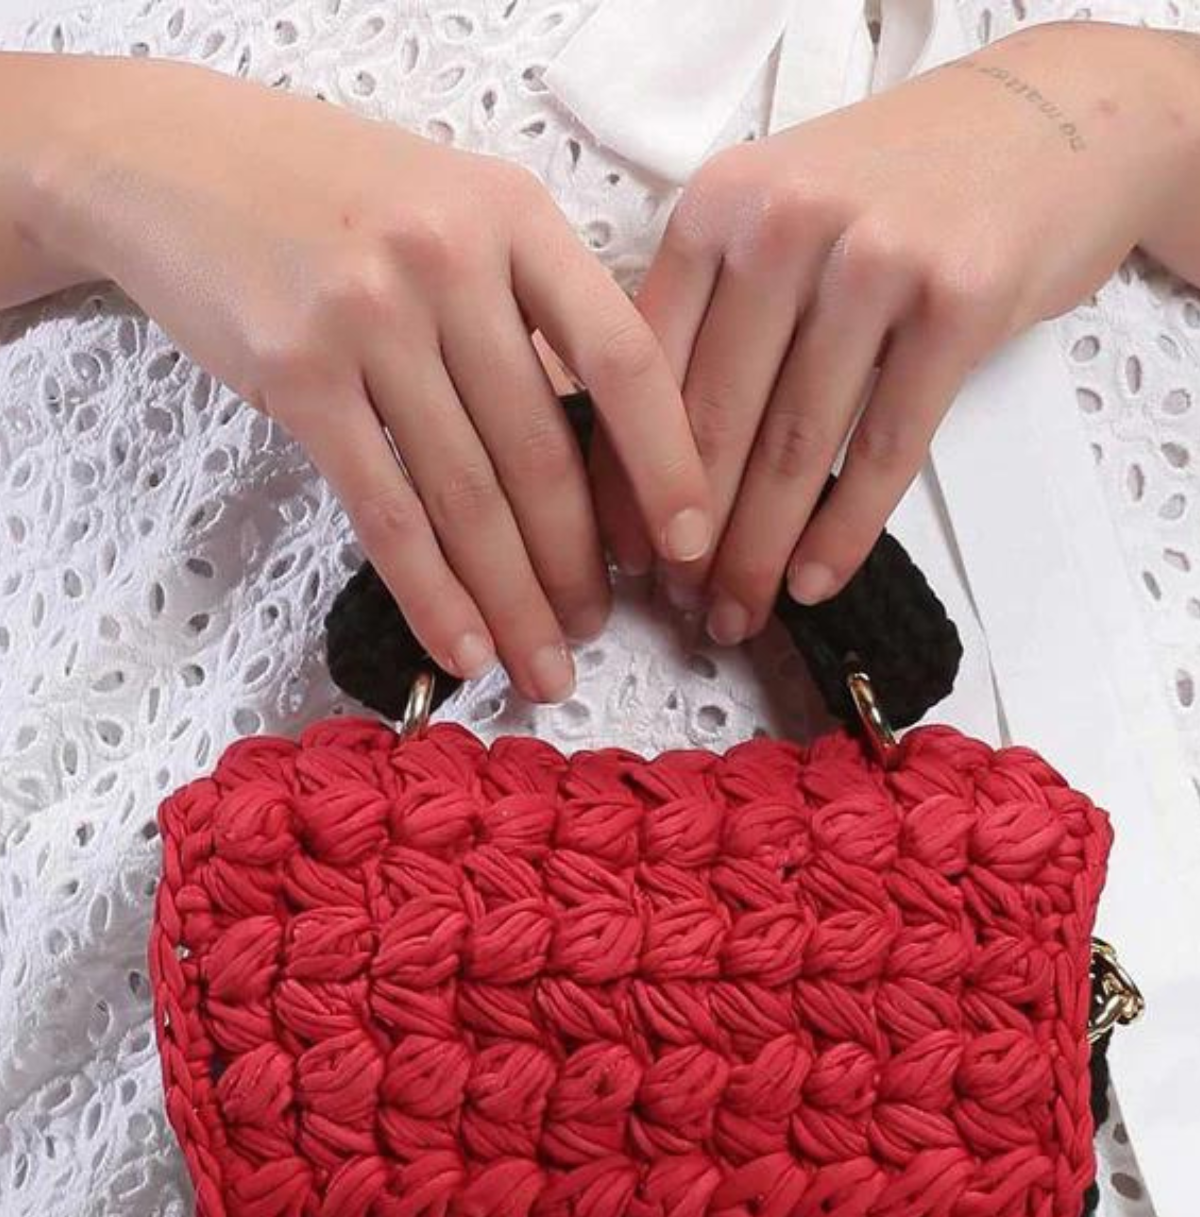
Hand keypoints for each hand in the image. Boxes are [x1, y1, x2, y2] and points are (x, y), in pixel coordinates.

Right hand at [28, 56, 711, 698]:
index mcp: (514, 216)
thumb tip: (605, 450)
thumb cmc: (334, 196)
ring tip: (544, 666)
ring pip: (468, 497)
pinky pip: (385, 513)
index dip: (668, 462)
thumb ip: (530, 304)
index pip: (623, 356)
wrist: (172, 160)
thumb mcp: (455, 208)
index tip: (692, 543)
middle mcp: (450, 261)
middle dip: (580, 564)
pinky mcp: (299, 375)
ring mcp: (370, 319)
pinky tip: (464, 649)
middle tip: (599, 631)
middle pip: (542, 451)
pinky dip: (431, 595)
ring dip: (514, 601)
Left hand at [591, 21, 1199, 643]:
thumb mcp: (780, 214)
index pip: (647, 368)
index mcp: (720, 204)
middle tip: (681, 607)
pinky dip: (843, 532)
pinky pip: (883, 450)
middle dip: (691, 536)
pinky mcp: (958, 302)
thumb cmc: (895, 194)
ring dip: (758, 551)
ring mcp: (875, 259)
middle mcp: (785, 223)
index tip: (626, 555)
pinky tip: (812, 583)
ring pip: (793, 446)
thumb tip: (643, 463)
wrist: (1047, 125)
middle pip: (717, 418)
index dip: (629, 477)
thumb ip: (712, 309)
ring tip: (739, 613)